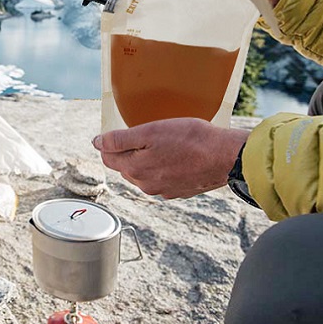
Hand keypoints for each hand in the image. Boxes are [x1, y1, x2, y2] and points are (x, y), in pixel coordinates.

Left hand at [93, 118, 249, 198]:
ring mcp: (162, 191)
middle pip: (126, 166)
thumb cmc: (191, 140)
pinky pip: (162, 178)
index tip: (124, 132)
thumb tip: (97, 143)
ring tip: (165, 144)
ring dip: (148, 160)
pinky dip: (164, 168)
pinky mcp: (178, 192)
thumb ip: (120, 139)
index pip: (108, 158)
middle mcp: (145, 185)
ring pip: (144, 173)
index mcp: (134, 169)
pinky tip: (177, 156)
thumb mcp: (150, 131)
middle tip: (149, 135)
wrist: (226, 157)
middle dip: (130, 151)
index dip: (111, 143)